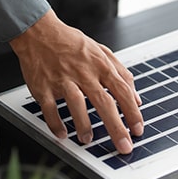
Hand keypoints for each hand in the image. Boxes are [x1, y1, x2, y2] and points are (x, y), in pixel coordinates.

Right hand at [9, 10, 143, 154]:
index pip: (122, 91)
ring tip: (88, 139)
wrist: (40, 32)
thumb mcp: (102, 52)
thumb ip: (121, 74)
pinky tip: (62, 134)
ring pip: (76, 103)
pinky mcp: (43, 86)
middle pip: (104, 102)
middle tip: (124, 146)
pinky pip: (49, 107)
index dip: (132, 112)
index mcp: (100, 65)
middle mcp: (84, 72)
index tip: (138, 130)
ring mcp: (62, 79)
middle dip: (116, 127)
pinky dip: (55, 123)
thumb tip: (137, 98)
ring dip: (83, 125)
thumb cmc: (72, 43)